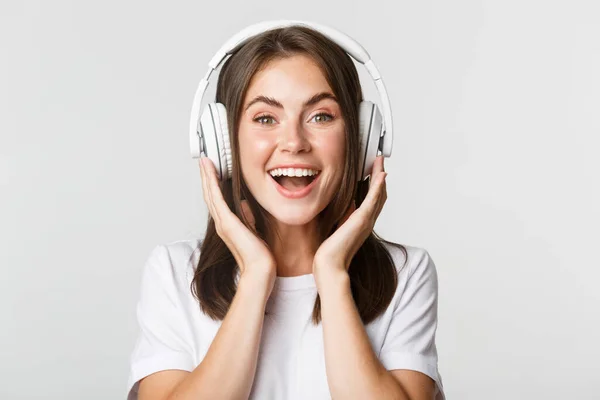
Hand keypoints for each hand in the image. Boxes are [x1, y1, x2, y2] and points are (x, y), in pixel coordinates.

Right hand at [199, 157, 275, 287]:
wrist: (259, 270)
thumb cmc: (260, 255)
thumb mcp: (255, 230)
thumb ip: (248, 216)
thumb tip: (246, 204)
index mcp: (228, 225)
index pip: (218, 201)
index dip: (213, 185)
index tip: (212, 171)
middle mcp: (221, 223)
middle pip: (210, 195)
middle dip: (207, 177)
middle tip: (204, 161)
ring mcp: (222, 223)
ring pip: (211, 194)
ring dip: (207, 177)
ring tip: (205, 162)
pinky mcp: (226, 222)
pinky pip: (216, 198)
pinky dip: (212, 183)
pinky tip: (210, 171)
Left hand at [312, 156, 387, 281]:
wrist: (330, 266)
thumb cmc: (330, 253)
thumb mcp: (335, 229)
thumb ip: (340, 219)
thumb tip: (340, 208)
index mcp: (361, 223)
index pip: (372, 200)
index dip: (375, 185)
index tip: (373, 172)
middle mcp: (367, 221)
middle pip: (379, 195)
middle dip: (380, 177)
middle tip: (379, 162)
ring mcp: (367, 220)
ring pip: (379, 194)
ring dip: (380, 177)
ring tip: (380, 163)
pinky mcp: (363, 219)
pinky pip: (373, 199)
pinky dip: (378, 186)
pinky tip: (381, 175)